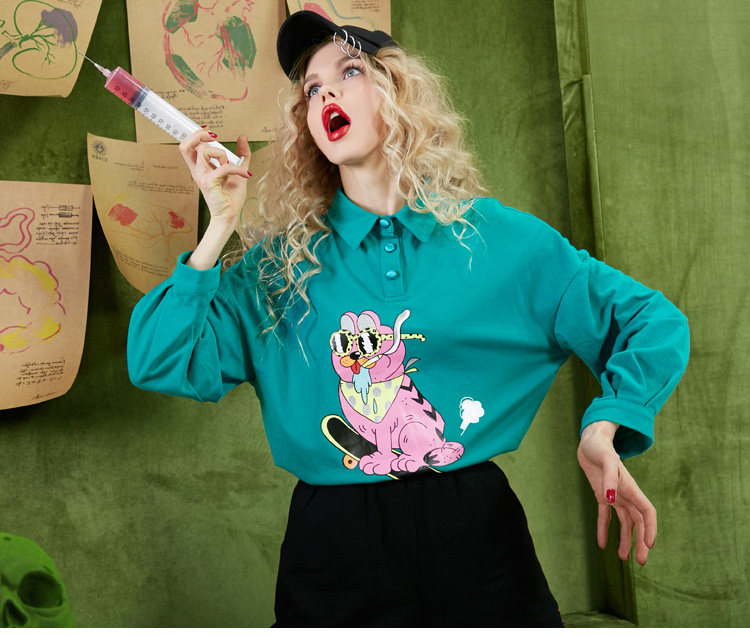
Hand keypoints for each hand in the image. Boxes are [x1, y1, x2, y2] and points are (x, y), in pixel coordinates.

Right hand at [178, 130, 251, 223]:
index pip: (188, 146)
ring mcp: (202, 176)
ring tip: (230, 166)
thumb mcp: (238, 170)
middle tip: (215, 137)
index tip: (209, 131)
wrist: (230, 215)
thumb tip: (242, 137)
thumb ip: (241, 155)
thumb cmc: (231, 197)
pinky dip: (237, 168)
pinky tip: (245, 174)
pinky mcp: (209, 183)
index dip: (195, 135)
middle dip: (199, 135)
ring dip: (221, 154)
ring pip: (204, 151)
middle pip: (185, 146)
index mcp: (201, 167)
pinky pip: (224, 167)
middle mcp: (198, 171)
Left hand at [577, 420, 656, 564]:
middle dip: (640, 542)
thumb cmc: (599, 447)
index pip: (647, 512)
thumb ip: (609, 479)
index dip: (650, 528)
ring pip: (625, 522)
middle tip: (640, 562)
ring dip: (625, 539)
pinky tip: (602, 545)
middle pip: (638, 522)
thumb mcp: (605, 459)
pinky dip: (604, 530)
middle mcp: (625, 494)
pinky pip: (605, 516)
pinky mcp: (601, 495)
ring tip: (623, 558)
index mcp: (630, 487)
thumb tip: (610, 499)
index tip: (650, 545)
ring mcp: (614, 495)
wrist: (590, 441)